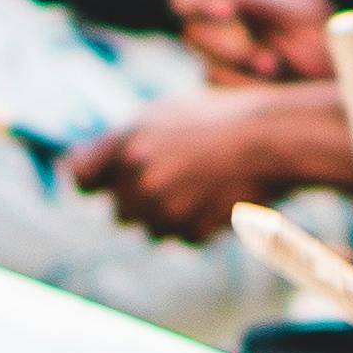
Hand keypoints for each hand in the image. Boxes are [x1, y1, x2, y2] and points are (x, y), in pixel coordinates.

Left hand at [61, 88, 314, 243]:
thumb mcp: (166, 116)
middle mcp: (138, 178)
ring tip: (201, 188)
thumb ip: (128, 142)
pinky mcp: (190, 231)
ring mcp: (164, 208)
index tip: (103, 182)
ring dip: (168, 217)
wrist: (273, 139)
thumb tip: (98, 169)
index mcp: (127, 143)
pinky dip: (197, 226)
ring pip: (150, 229)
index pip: (80, 177)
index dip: (93, 181)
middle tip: (175, 179)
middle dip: (140, 201)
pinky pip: (182, 237)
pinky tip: (218, 200)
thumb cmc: (223, 119)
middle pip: (120, 210)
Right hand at [172, 0, 335, 83]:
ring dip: (245, 69)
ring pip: (209, 67)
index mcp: (229, 1)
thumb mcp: (297, 13)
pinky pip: (225, 95)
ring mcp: (222, 67)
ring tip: (278, 67)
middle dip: (229, 44)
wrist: (346, 82)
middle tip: (265, 56)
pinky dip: (250, 90)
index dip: (197, 0)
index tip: (227, 10)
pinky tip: (275, 87)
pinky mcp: (229, 96)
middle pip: (192, 33)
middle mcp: (219, 33)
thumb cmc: (323, 38)